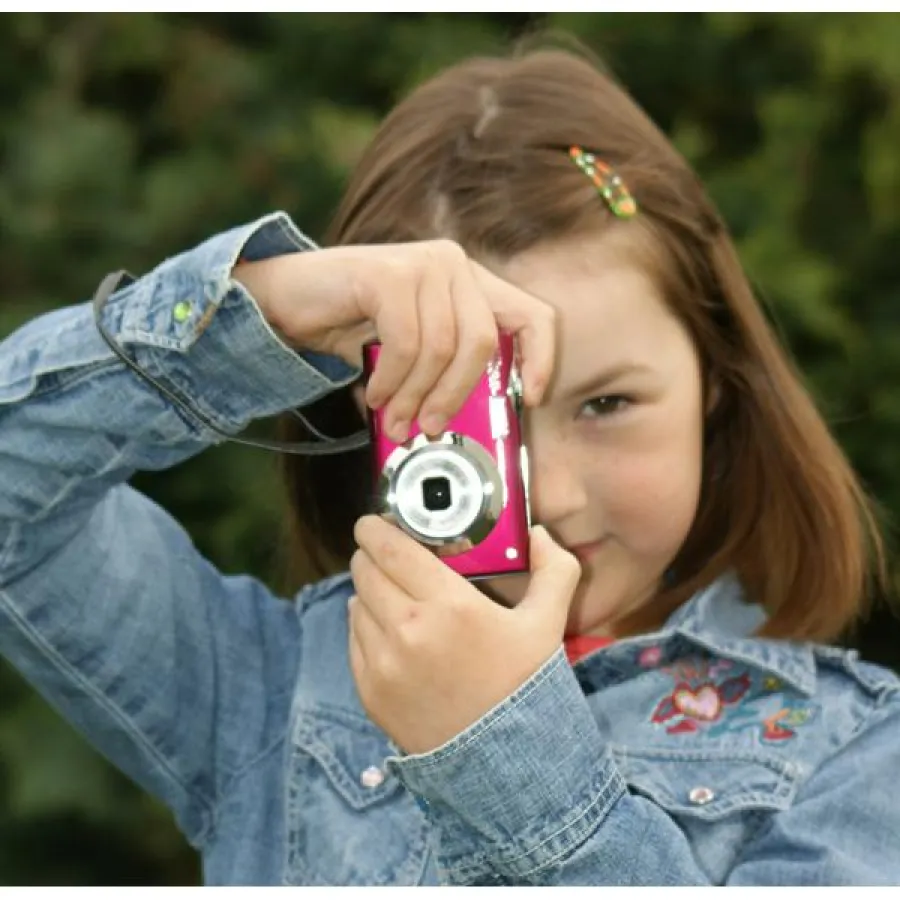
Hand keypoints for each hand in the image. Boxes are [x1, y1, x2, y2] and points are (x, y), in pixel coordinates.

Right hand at [233, 240, 555, 439]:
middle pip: (482, 342)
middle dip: (455, 396)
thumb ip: (444, 372)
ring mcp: (423, 263)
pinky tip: (377, 394)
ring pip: (442, 348)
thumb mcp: (412, 352)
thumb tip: (468, 424)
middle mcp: (454, 264)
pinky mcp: (389, 272)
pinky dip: (392, 381)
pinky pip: (406, 343)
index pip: (532, 315)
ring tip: (395, 417)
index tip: (532, 398)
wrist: (286, 297)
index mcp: (471, 283)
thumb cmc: (353, 326)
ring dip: (416, 396)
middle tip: (430, 427)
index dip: (541, 359)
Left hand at [348, 515, 581, 754]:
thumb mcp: (548, 624)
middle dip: (370, 556)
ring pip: (356, 604)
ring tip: (388, 593)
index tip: (372, 522)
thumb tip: (538, 533)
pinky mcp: (370, 691)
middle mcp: (408, 629)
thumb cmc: (525, 686)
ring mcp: (384, 663)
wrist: (505, 763)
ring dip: (368, 591)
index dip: (375, 529)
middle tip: (383, 553)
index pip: (392, 549)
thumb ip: (555, 570)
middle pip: (366, 571)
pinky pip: (354, 640)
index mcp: (449, 604)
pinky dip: (364, 626)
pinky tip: (384, 627)